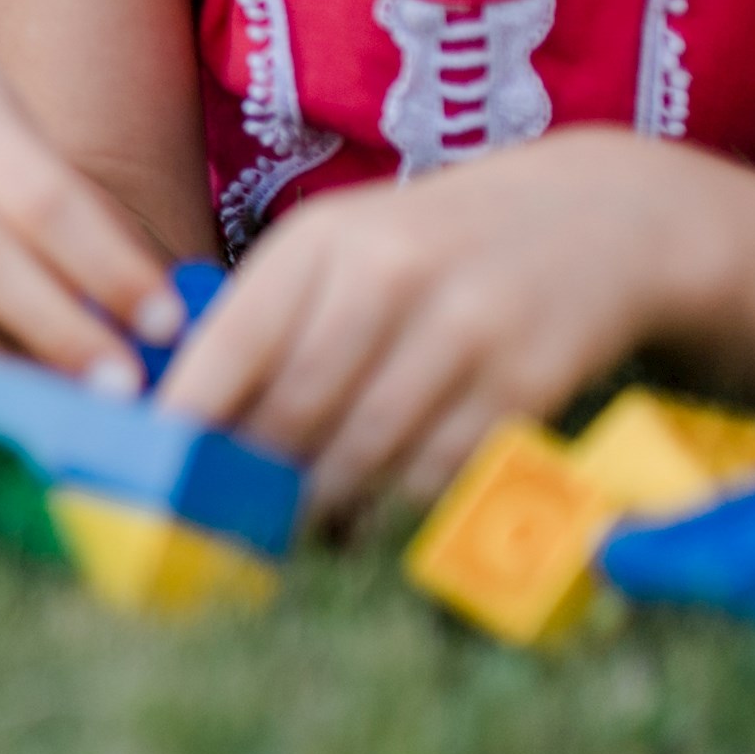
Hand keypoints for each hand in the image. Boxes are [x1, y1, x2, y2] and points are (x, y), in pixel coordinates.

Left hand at [160, 128, 700, 513]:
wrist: (595, 219)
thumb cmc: (432, 249)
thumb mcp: (343, 250)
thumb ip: (269, 319)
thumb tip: (184, 420)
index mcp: (322, 240)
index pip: (234, 343)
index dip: (191, 420)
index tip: (160, 473)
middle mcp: (390, 275)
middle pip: (296, 409)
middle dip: (254, 479)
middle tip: (226, 523)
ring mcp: (464, 326)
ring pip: (365, 450)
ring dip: (322, 507)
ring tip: (293, 534)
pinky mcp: (527, 378)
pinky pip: (439, 469)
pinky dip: (395, 508)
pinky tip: (370, 523)